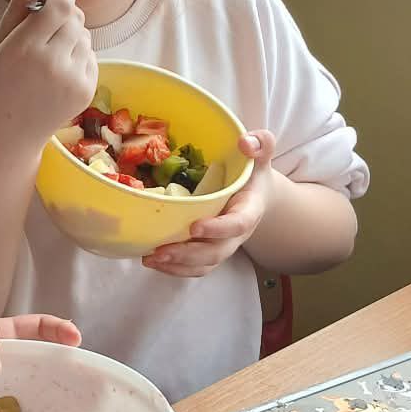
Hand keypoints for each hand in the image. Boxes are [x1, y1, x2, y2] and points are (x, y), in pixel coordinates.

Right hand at [0, 0, 97, 154]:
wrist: (6, 136)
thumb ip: (18, 8)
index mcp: (25, 48)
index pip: (61, 4)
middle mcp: (52, 63)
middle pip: (75, 18)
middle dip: (64, 15)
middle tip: (45, 28)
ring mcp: (72, 80)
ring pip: (85, 36)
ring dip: (72, 37)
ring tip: (49, 55)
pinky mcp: (86, 91)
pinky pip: (91, 57)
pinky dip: (79, 58)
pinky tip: (58, 72)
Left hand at [143, 130, 275, 277]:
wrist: (256, 195)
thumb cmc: (252, 173)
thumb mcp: (260, 154)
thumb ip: (260, 143)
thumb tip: (245, 142)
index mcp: (249, 210)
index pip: (238, 224)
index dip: (218, 228)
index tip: (195, 227)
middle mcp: (237, 234)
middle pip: (216, 252)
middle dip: (188, 254)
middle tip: (160, 251)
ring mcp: (223, 246)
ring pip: (204, 264)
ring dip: (177, 265)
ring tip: (150, 258)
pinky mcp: (210, 252)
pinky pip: (195, 268)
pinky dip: (175, 269)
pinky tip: (154, 261)